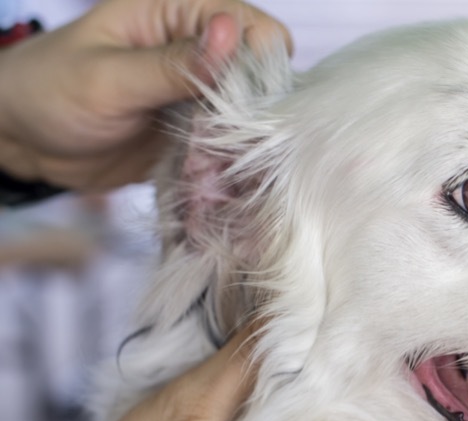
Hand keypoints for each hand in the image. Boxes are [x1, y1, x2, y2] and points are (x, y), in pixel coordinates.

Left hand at [0, 0, 291, 190]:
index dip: (258, 63)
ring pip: (253, 113)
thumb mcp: (108, 78)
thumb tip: (231, 31)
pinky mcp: (196, 129)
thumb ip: (173, 63)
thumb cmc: (48, 92)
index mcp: (176, 12)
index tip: (241, 104)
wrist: (22, 141)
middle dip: (254, 109)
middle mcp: (196, 48)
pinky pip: (232, 143)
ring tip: (213, 162)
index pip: (251, 26)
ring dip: (242, 141)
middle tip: (223, 140)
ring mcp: (199, 91)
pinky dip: (229, 160)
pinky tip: (211, 174)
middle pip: (261, 72)